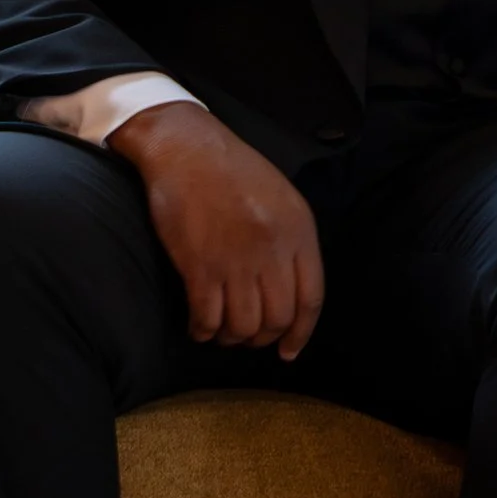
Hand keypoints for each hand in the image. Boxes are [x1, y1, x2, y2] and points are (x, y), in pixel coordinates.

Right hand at [108, 100, 323, 355]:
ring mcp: (236, 258)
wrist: (186, 146)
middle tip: (247, 336)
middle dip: (262, 337)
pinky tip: (198, 327)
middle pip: (276, 318)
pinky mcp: (199, 264)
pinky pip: (207, 317)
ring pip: (243, 324)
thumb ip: (292, 241)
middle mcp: (272, 249)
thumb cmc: (233, 171)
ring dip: (232, 337)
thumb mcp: (282, 198)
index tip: (288, 351)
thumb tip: (291, 291)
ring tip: (222, 332)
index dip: (300, 333)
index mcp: (299, 231)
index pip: (310, 299)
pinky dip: (203, 331)